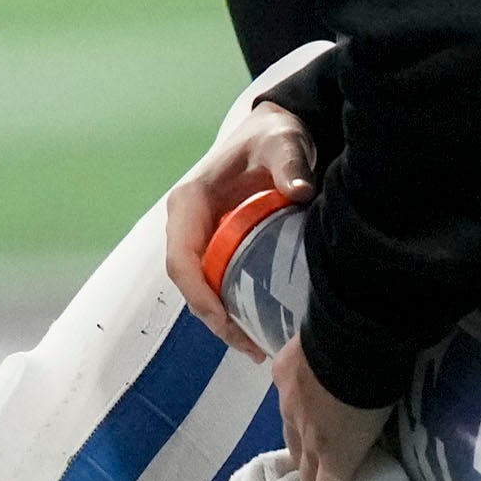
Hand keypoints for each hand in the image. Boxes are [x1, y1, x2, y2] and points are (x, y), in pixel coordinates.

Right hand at [163, 101, 316, 352]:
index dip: (198, 294)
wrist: (275, 132)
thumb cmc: (273, 138)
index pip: (181, 258)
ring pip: (199, 285)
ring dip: (221, 319)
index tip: (225, 321)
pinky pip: (214, 280)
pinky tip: (257, 325)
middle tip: (250, 348)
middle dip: (213, 317)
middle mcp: (186, 222)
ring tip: (256, 347)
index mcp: (189, 202)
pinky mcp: (215, 243)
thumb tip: (299, 190)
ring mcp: (199, 235)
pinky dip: (229, 306)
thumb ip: (289, 165)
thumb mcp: (283, 145)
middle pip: (188, 280)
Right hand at [274, 340, 390, 480]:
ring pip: (289, 438)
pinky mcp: (281, 374)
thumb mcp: (385, 425)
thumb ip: (372, 443)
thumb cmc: (383, 384)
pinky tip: (309, 397)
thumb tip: (373, 450)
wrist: (356, 337)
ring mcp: (289, 404)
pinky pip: (287, 399)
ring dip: (302, 451)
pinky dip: (298, 407)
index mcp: (335, 452)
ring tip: (314, 451)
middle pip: (302, 476)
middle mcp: (305, 435)